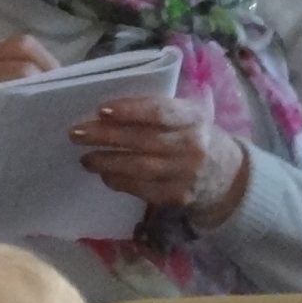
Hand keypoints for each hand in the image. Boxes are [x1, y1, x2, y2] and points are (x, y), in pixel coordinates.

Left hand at [69, 94, 247, 224]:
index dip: (129, 110)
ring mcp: (185, 173)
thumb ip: (160, 106)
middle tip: (76, 133)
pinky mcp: (177, 196)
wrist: (226, 174)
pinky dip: (119, 181)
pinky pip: (142, 189)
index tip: (101, 110)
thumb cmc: (193, 135)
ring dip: (107, 162)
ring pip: (140, 167)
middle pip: (143, 140)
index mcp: (193, 117)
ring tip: (86, 158)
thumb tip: (109, 106)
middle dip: (105, 136)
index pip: (159, 112)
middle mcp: (191, 145)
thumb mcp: (188, 113)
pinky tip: (105, 174)